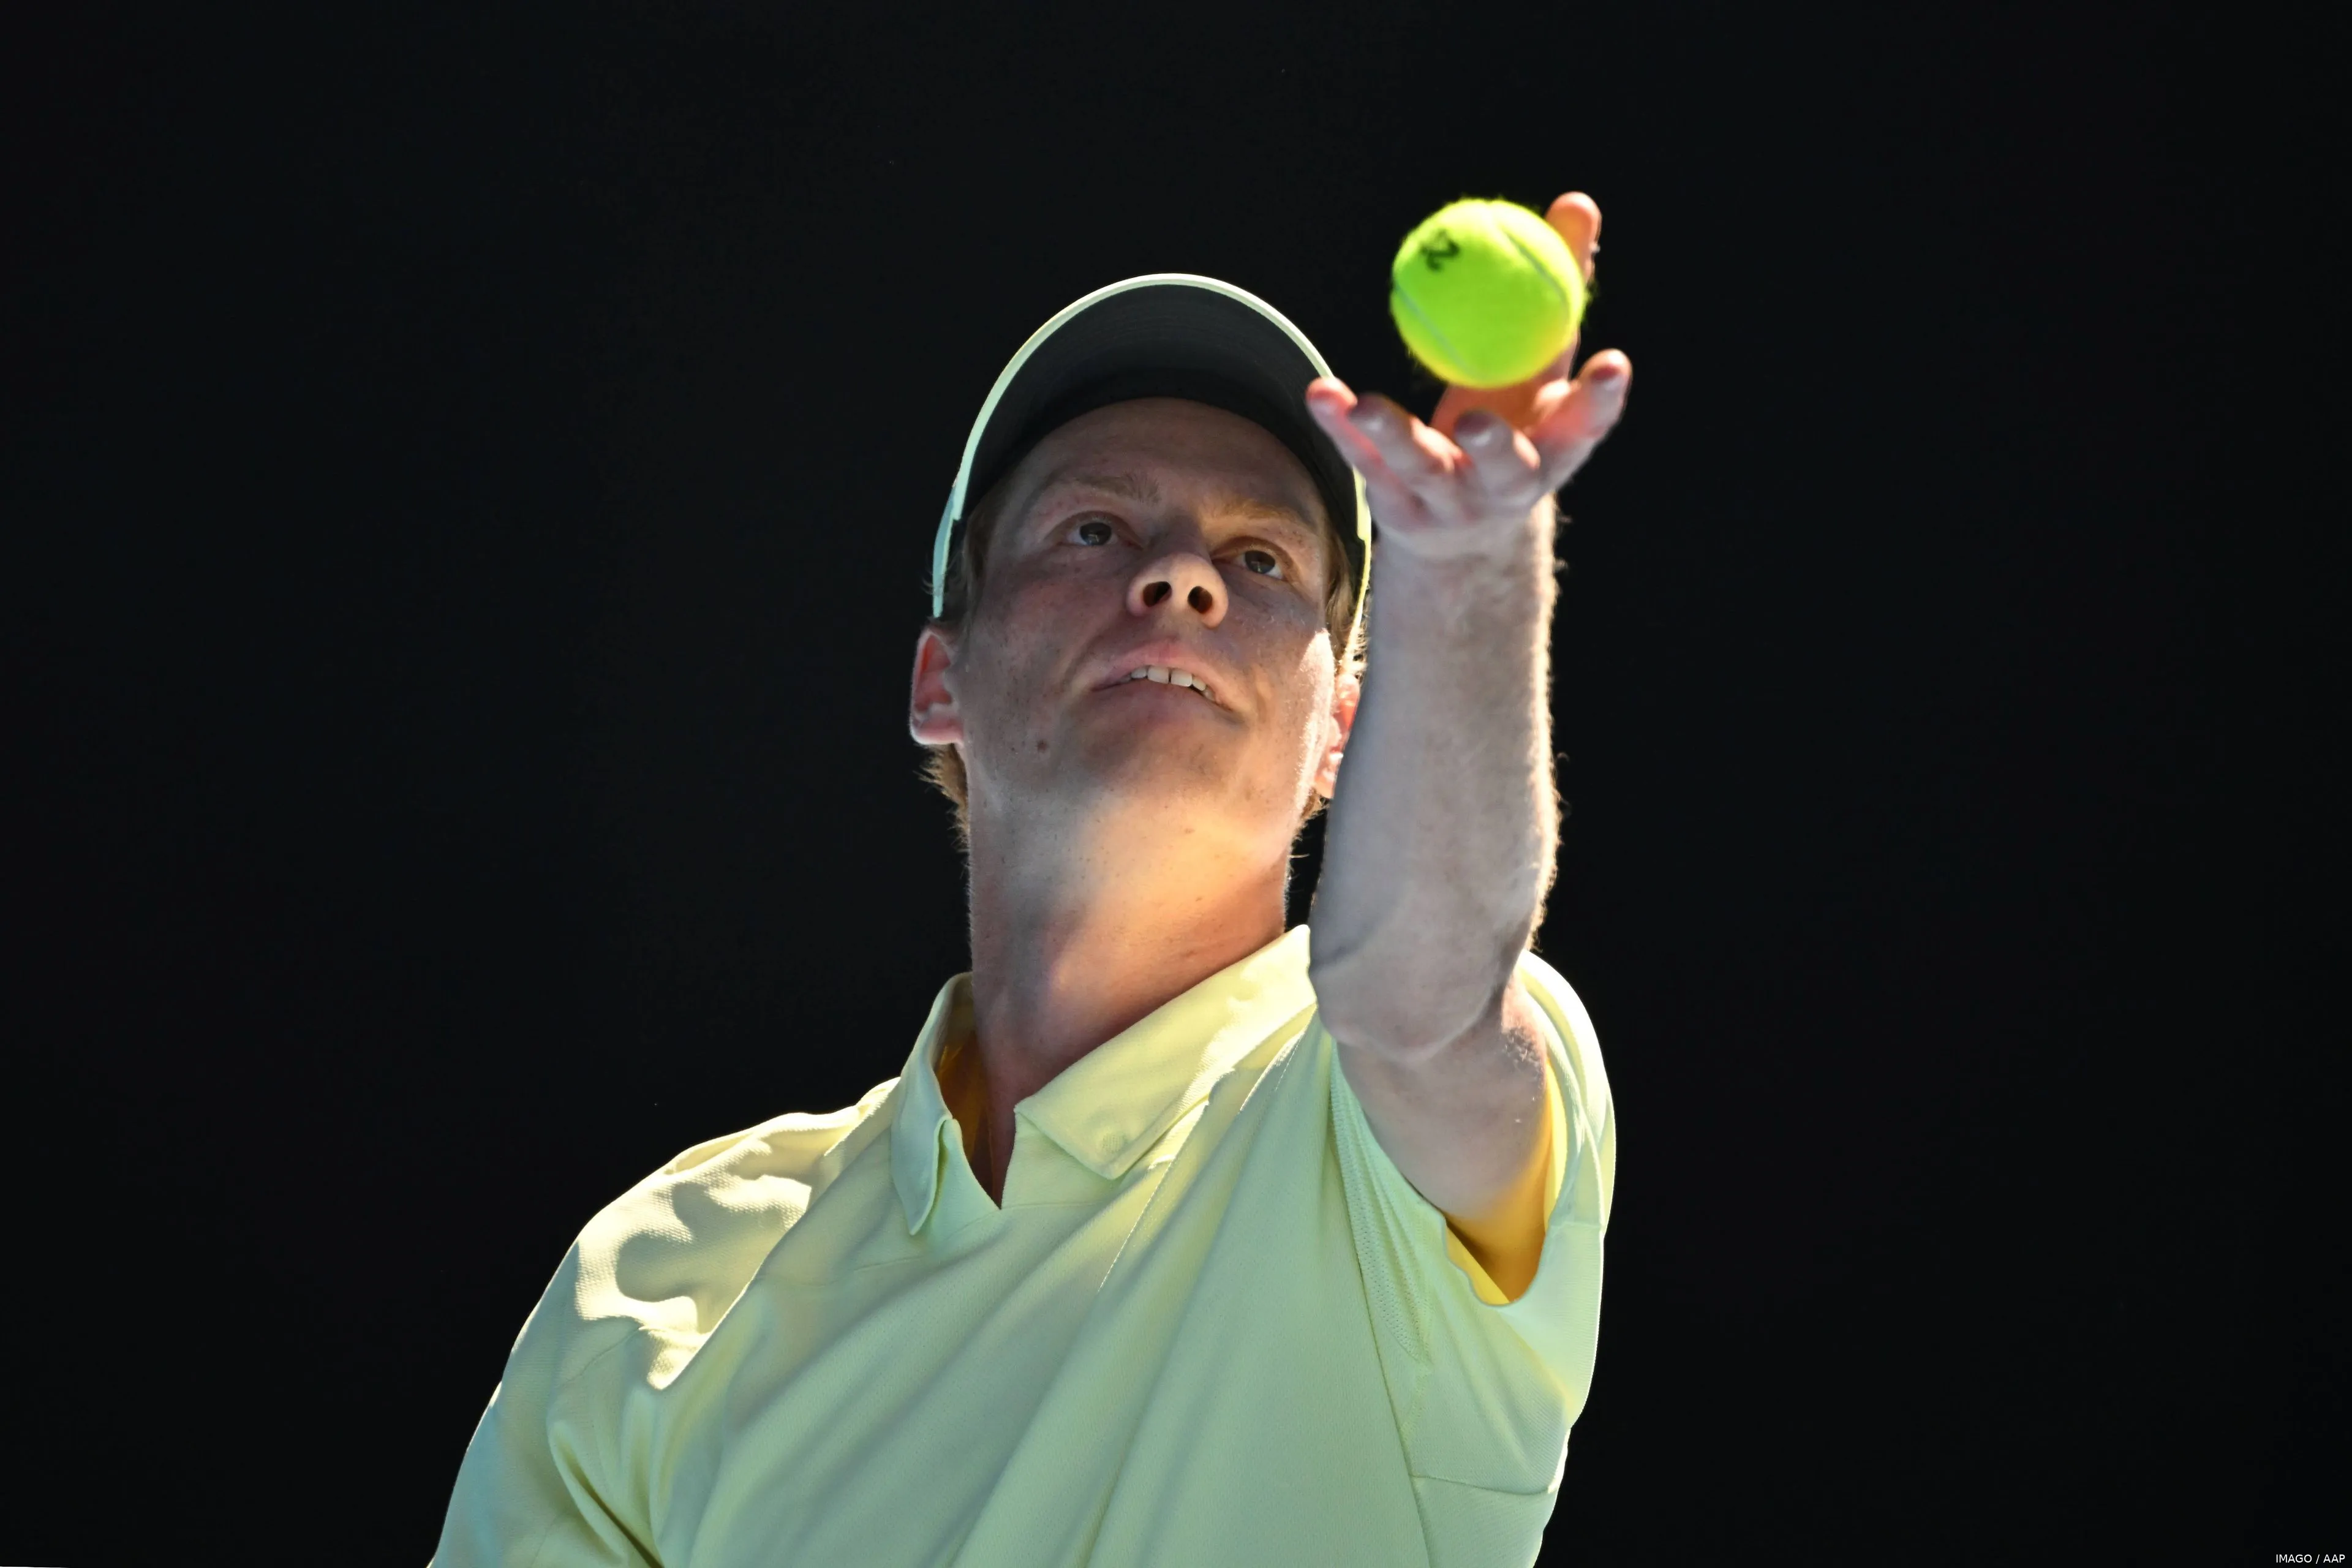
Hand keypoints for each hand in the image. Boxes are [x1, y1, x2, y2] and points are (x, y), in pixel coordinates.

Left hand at [1305, 192, 1630, 562]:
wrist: (1464, 528)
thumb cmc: (1516, 421)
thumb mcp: (1540, 366)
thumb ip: (1558, 292)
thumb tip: (1578, 204)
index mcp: (1554, 450)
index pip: (1584, 427)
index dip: (1599, 400)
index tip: (1613, 362)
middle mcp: (1507, 485)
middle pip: (1506, 469)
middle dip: (1496, 448)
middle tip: (1478, 421)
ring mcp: (1450, 502)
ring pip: (1422, 468)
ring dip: (1394, 436)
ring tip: (1365, 403)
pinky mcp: (1399, 508)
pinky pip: (1365, 461)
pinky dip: (1342, 426)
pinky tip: (1322, 393)